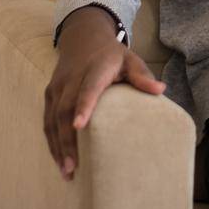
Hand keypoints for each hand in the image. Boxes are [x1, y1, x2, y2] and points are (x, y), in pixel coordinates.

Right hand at [43, 26, 167, 181]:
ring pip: (53, 118)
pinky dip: (51, 141)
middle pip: (65, 110)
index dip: (84, 105)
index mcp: (95, 69)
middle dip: (66, 139)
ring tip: (66, 170)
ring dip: (57, 145)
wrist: (83, 38)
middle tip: (72, 166)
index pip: (88, 88)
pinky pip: (47, 120)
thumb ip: (142, 75)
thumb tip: (161, 90)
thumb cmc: (112, 55)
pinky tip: (59, 159)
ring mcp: (58, 86)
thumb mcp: (130, 59)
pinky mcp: (50, 93)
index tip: (79, 125)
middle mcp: (72, 78)